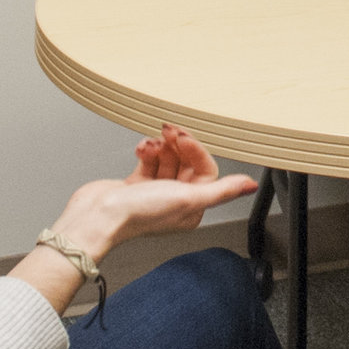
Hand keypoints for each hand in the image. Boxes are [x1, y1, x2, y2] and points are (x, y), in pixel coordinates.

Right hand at [48, 123, 257, 255]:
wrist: (98, 216)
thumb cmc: (139, 214)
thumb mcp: (188, 198)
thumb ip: (222, 191)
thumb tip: (250, 185)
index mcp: (192, 208)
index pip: (205, 171)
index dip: (196, 151)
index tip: (183, 138)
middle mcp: (175, 201)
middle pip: (186, 163)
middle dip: (178, 145)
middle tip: (168, 132)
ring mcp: (154, 192)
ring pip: (167, 159)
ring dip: (160, 147)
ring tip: (150, 145)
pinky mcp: (135, 185)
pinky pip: (149, 161)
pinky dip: (146, 152)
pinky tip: (141, 150)